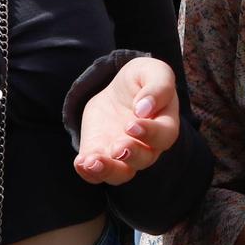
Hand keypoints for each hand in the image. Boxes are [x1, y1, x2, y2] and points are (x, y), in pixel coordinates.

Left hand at [74, 57, 180, 185]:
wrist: (116, 92)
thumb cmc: (141, 81)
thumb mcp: (153, 71)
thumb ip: (158, 86)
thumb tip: (145, 108)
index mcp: (164, 124)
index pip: (164, 136)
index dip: (150, 133)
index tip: (132, 124)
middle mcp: (147, 146)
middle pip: (144, 159)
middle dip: (131, 155)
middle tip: (118, 147)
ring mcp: (123, 155)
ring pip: (121, 173)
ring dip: (107, 170)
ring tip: (92, 162)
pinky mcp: (101, 156)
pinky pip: (96, 173)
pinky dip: (88, 171)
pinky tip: (80, 162)